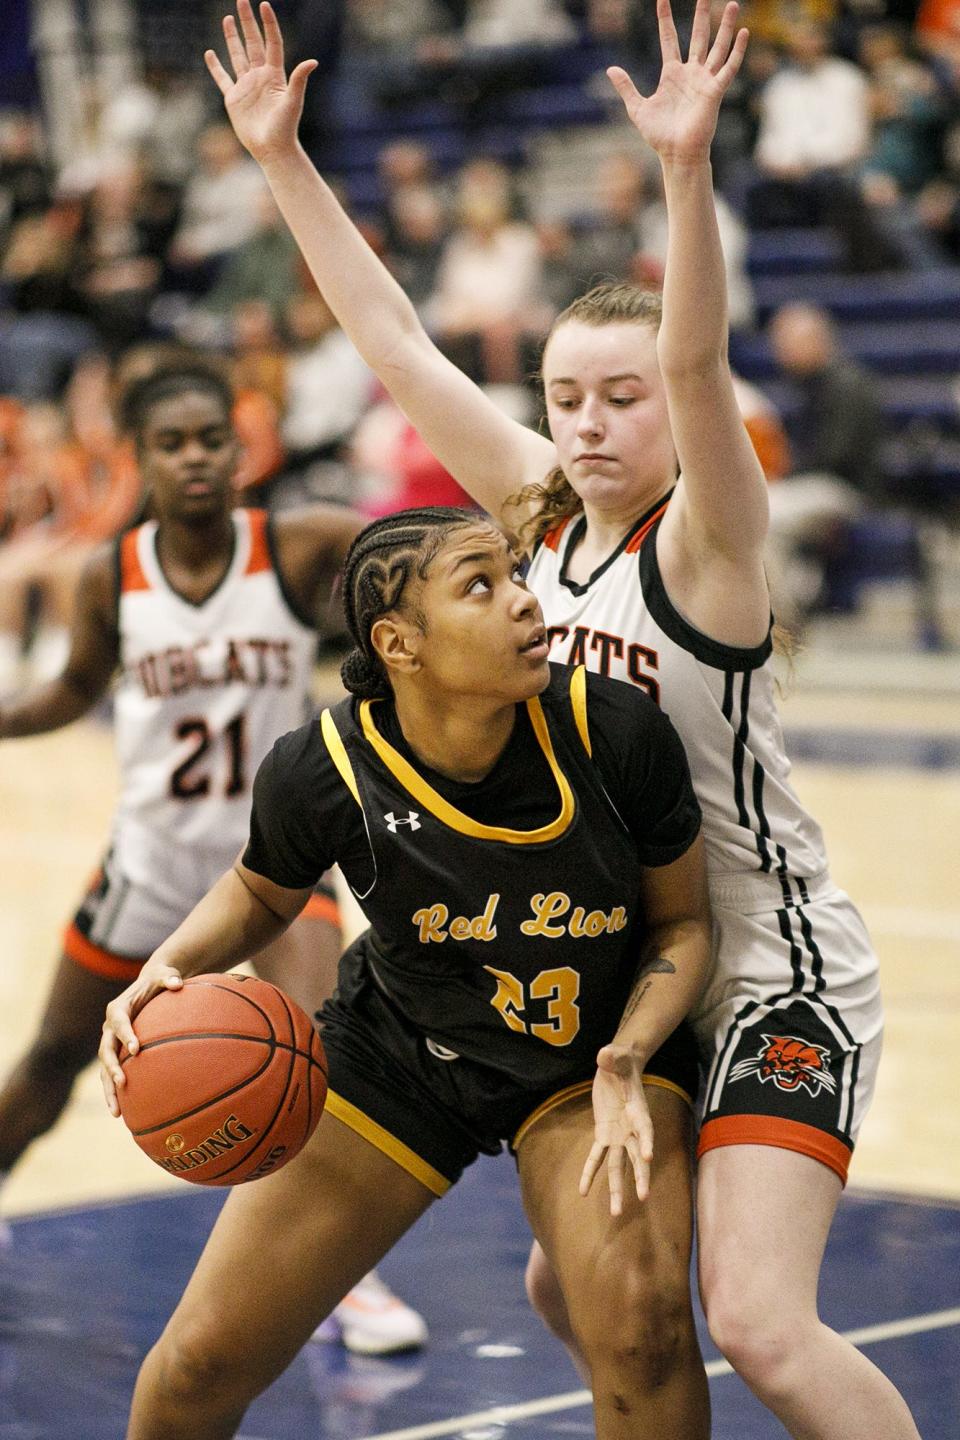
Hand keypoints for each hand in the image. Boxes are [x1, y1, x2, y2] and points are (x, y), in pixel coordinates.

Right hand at [98, 958, 183, 1116]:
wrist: (150, 984)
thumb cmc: (160, 979)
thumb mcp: (165, 974)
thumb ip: (169, 978)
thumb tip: (177, 983)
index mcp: (118, 1008)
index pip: (118, 1022)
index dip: (125, 1035)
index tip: (136, 1050)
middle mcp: (109, 1027)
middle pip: (106, 1050)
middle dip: (111, 1068)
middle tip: (122, 1083)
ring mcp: (110, 1042)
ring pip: (104, 1069)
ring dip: (108, 1090)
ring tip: (116, 1112)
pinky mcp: (116, 1054)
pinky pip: (112, 1075)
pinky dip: (115, 1092)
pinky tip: (123, 1112)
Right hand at [205, 0, 317, 164]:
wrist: (272, 149)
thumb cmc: (285, 128)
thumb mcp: (293, 102)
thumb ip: (298, 80)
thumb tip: (312, 61)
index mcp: (274, 75)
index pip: (272, 43)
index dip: (268, 25)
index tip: (264, 5)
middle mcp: (260, 77)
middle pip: (252, 43)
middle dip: (247, 22)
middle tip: (242, 1)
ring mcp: (246, 86)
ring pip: (237, 55)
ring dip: (232, 38)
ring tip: (227, 18)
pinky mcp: (233, 98)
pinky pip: (223, 78)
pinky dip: (215, 66)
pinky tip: (210, 53)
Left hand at [579, 1043, 653, 1215]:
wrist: (617, 1067)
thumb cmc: (619, 1060)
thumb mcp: (616, 1055)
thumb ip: (612, 1056)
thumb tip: (604, 1053)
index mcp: (638, 1110)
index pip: (645, 1128)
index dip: (647, 1141)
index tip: (649, 1156)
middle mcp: (631, 1128)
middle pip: (637, 1156)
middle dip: (640, 1176)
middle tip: (642, 1197)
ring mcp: (618, 1135)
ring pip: (619, 1166)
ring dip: (617, 1188)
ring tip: (617, 1213)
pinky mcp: (604, 1135)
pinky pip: (596, 1157)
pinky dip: (590, 1173)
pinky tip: (582, 1192)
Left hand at [607, 0, 747, 165]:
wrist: (676, 154)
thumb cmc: (660, 136)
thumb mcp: (638, 108)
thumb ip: (627, 87)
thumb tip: (611, 69)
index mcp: (672, 74)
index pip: (669, 39)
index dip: (665, 19)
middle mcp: (691, 73)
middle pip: (698, 37)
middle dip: (701, 15)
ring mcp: (705, 80)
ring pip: (718, 46)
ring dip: (725, 26)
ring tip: (732, 4)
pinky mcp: (715, 91)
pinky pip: (729, 67)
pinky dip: (737, 51)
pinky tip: (744, 33)